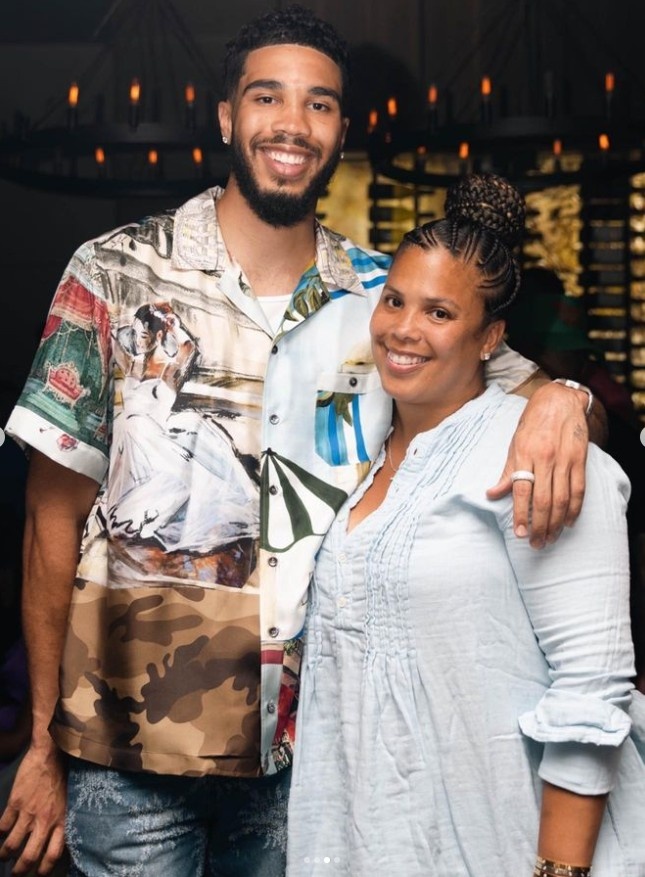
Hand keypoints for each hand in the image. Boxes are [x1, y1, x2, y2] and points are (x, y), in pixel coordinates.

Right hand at [0, 744, 66, 874]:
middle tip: (16, 872)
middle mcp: (44, 820)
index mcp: (60, 820)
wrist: (50, 754)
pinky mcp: (15, 803)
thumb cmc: (61, 776)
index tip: (38, 873)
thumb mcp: (67, 801)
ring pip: (12, 845)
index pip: (53, 855)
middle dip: (20, 870)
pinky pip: (2, 826)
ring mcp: (28, 812)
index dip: (44, 869)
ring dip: (5, 854)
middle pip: (29, 856)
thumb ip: (60, 821)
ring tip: (3, 855)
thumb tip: (56, 840)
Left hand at [487, 382, 588, 547]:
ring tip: (550, 538)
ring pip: (562, 498)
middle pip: (543, 499)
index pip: (521, 490)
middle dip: (539, 525)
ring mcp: (565, 459)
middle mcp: (546, 458)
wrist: (559, 401)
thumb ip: (506, 471)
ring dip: (556, 522)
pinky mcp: (580, 459)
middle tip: (536, 544)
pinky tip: (568, 522)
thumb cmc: (532, 423)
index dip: (521, 514)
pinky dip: (574, 508)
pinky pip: (579, 489)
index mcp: (525, 454)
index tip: (520, 533)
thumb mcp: (514, 444)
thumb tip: (491, 494)